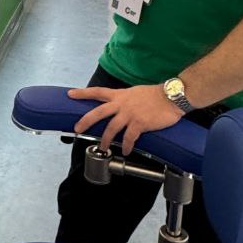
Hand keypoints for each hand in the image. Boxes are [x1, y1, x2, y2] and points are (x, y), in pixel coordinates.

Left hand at [68, 84, 183, 154]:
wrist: (171, 97)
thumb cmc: (156, 95)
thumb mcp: (135, 92)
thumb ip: (125, 99)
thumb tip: (119, 107)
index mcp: (120, 95)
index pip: (98, 92)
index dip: (83, 93)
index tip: (70, 94)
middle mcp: (122, 104)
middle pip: (98, 112)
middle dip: (85, 121)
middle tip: (77, 128)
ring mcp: (130, 114)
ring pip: (111, 128)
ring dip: (106, 140)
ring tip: (103, 147)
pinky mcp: (139, 123)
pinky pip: (129, 138)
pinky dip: (126, 146)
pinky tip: (126, 151)